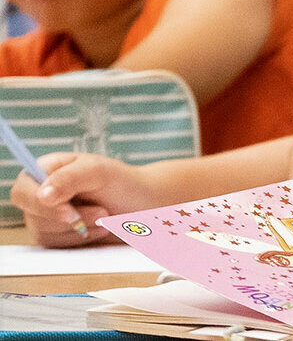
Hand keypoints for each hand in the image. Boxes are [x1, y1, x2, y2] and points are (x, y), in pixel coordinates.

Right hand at [9, 153, 154, 246]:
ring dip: (80, 228)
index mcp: (45, 171)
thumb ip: (69, 178)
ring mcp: (46, 217)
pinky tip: (101, 228)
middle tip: (102, 211)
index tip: (70, 212)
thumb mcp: (99, 171)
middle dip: (71, 218)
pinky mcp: (56, 236)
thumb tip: (42, 195)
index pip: (22, 191)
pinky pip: (57, 246)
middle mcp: (40, 194)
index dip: (39, 203)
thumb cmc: (122, 182)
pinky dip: (81, 238)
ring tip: (104, 215)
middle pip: (34, 216)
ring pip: (45, 233)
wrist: (144, 206)